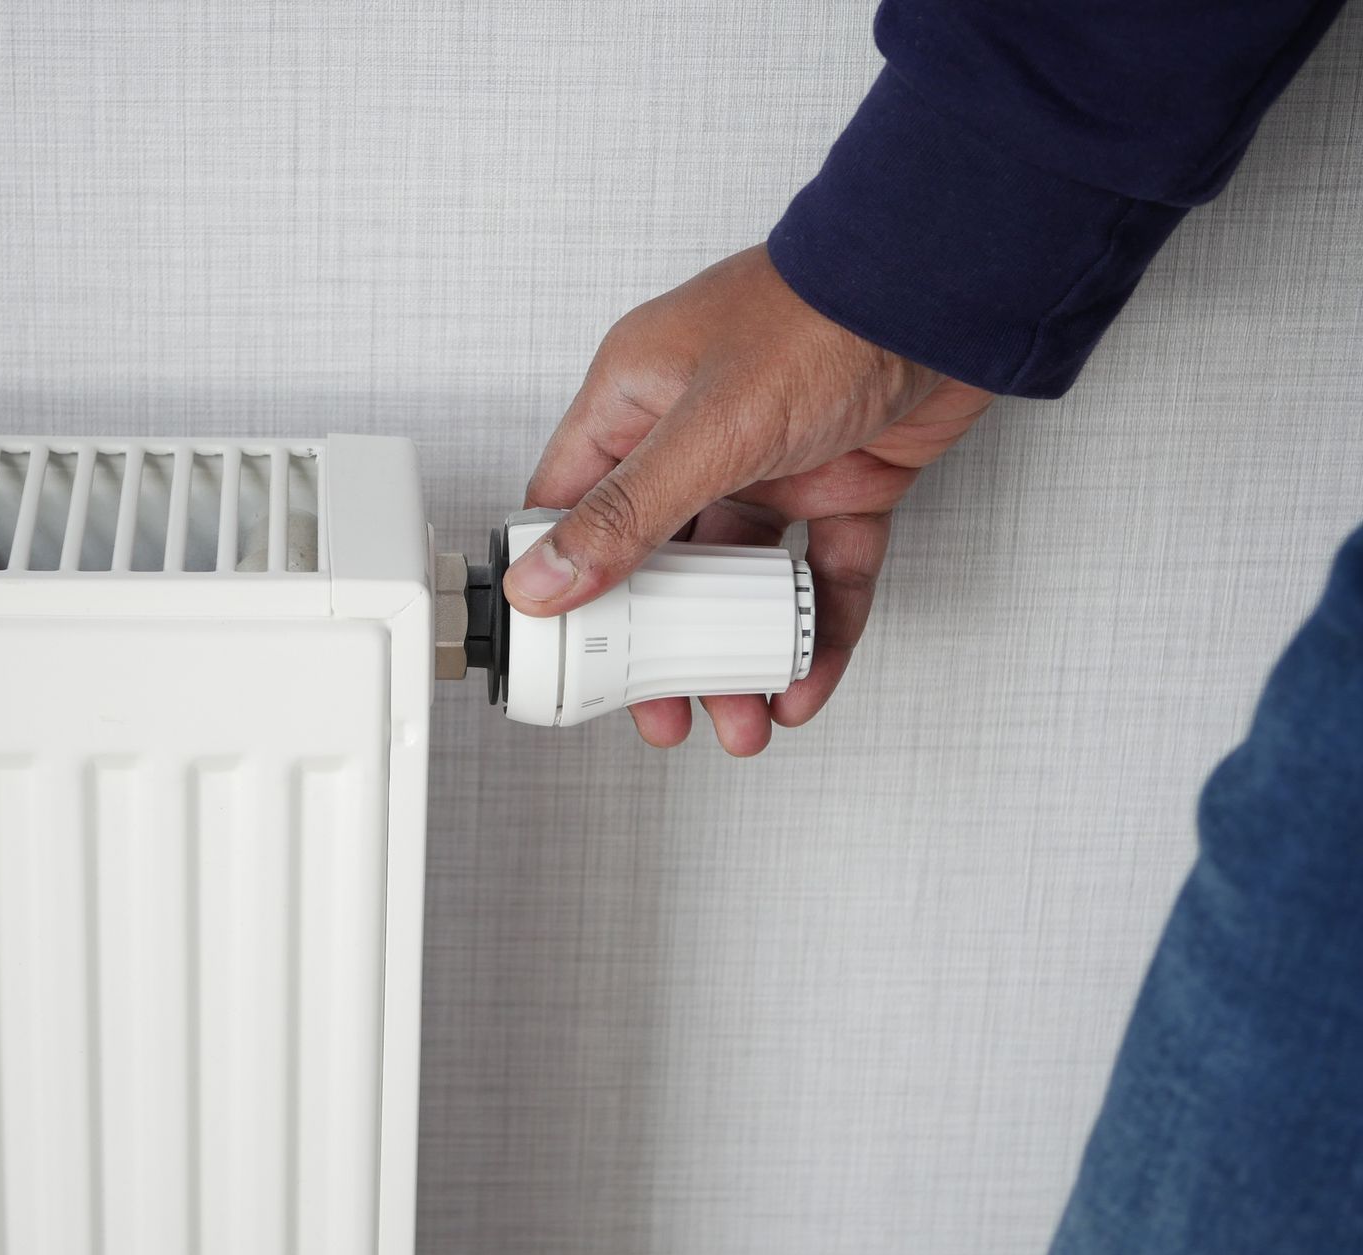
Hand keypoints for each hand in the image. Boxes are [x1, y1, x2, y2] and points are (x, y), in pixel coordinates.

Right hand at [506, 244, 994, 752]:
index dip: (562, 583)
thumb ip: (625, 516)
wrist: (955, 292)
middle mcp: (694, 430)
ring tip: (742, 717)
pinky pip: (819, 573)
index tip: (566, 655)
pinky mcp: (840, 482)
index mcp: (635, 399)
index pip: (570, 506)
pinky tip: (808, 677)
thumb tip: (544, 580)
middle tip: (661, 709)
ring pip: (739, 579)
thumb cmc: (821, 318)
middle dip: (662, 644)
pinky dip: (817, 629)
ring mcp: (769, 459)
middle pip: (657, 561)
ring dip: (739, 649)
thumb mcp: (706, 430)